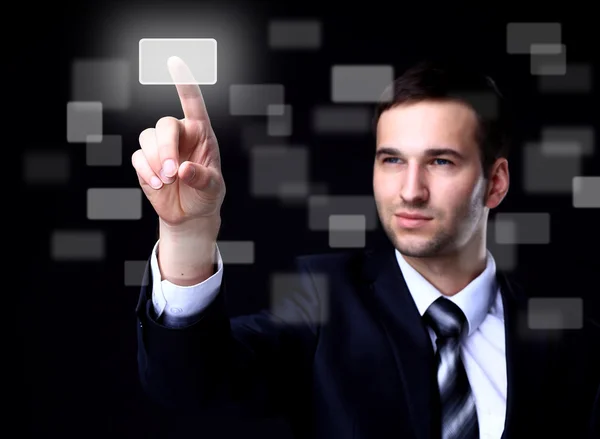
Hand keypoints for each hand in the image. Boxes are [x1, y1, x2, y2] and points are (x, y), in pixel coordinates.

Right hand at [132, 56, 225, 227]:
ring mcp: (160, 147)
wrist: (190, 214)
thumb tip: (183, 169)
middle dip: (166, 149)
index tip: (174, 61)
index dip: (184, 82)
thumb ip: (201, 177)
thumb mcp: (212, 188)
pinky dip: (146, 171)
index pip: (192, 102)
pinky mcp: (145, 161)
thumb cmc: (206, 194)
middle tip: (173, 173)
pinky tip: (158, 185)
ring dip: (156, 161)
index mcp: (201, 133)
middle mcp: (180, 134)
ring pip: (148, 139)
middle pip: (164, 125)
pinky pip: (138, 157)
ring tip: (167, 181)